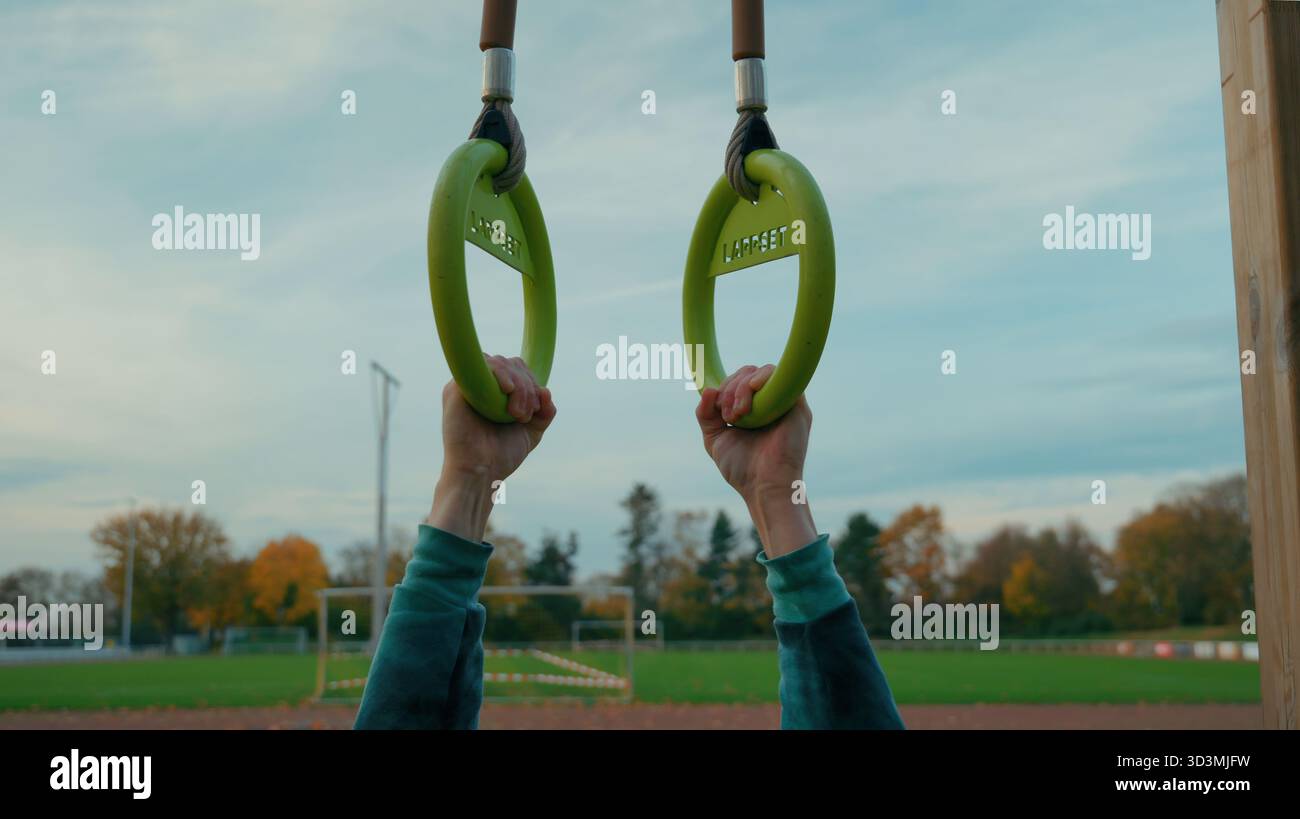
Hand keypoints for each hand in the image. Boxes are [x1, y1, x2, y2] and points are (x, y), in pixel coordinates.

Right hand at [427, 355, 556, 540]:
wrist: (481, 471)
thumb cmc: (503, 455)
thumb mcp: (532, 431)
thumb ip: (544, 411)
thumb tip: (546, 390)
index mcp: (495, 392)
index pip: (518, 368)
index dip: (532, 382)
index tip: (537, 407)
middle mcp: (480, 385)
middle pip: (511, 363)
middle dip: (527, 386)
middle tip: (525, 415)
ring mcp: (466, 385)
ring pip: (499, 362)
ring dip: (518, 385)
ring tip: (517, 413)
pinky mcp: (454, 388)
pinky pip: (480, 365)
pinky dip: (499, 373)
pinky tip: (507, 390)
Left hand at [695, 364, 816, 557]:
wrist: (764, 486)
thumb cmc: (742, 468)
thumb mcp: (715, 438)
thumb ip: (706, 414)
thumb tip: (708, 389)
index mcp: (754, 409)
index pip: (738, 381)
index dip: (724, 388)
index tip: (718, 411)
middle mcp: (771, 403)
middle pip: (747, 373)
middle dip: (730, 389)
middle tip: (729, 416)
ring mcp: (785, 402)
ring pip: (761, 372)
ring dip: (741, 387)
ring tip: (738, 415)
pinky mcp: (797, 405)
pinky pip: (781, 376)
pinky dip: (762, 378)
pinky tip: (752, 390)